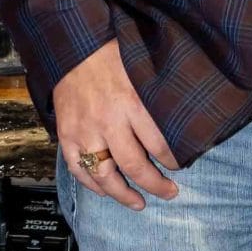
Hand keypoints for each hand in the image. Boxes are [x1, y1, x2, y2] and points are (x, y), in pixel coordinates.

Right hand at [53, 39, 179, 208]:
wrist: (73, 47)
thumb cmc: (113, 55)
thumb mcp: (143, 70)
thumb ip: (158, 97)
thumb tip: (185, 118)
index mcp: (132, 103)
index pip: (159, 144)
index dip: (174, 162)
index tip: (180, 167)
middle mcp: (108, 121)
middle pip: (135, 165)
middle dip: (156, 184)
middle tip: (170, 192)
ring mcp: (84, 131)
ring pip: (105, 175)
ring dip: (123, 194)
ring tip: (139, 203)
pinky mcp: (66, 135)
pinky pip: (78, 169)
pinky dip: (92, 185)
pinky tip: (106, 192)